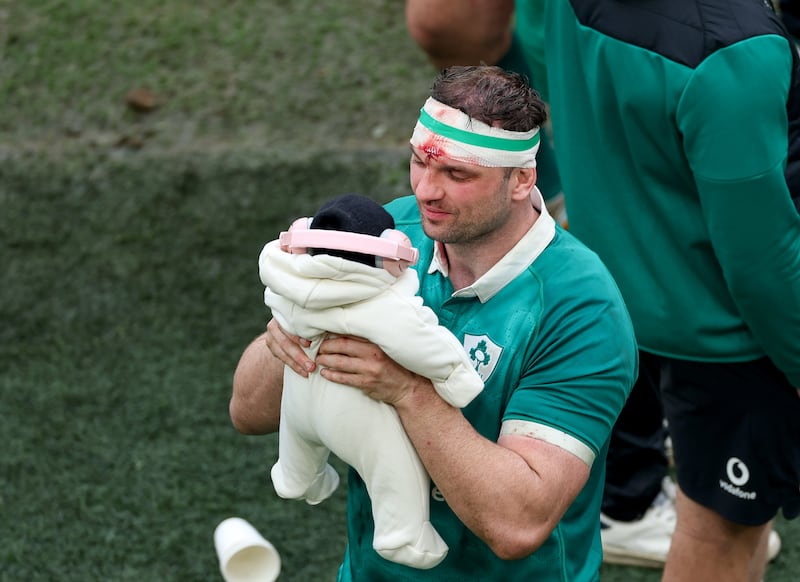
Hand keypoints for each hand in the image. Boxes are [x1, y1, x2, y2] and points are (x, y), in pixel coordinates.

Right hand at [264, 318, 314, 376]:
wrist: (290, 328)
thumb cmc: (309, 323)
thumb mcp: (311, 322)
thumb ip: (318, 324)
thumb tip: (334, 330)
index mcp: (286, 314)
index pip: (290, 325)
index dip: (298, 336)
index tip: (309, 344)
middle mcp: (275, 323)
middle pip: (285, 341)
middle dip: (299, 355)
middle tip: (312, 366)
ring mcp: (271, 335)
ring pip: (282, 352)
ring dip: (296, 363)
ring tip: (308, 371)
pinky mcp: (271, 345)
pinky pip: (281, 357)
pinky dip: (293, 366)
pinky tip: (303, 372)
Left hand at [316, 334, 430, 407]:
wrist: (408, 387)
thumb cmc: (395, 365)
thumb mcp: (386, 348)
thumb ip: (368, 341)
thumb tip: (345, 333)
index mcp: (376, 342)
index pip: (351, 334)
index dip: (335, 333)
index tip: (324, 334)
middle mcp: (373, 354)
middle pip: (342, 346)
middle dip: (327, 346)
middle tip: (318, 347)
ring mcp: (369, 369)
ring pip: (341, 363)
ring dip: (326, 360)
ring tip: (318, 359)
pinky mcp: (366, 383)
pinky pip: (344, 379)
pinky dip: (332, 375)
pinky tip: (325, 373)